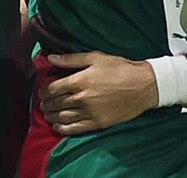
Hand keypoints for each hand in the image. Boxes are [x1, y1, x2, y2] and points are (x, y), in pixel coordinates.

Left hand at [39, 52, 156, 134]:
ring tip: (47, 114)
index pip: (53, 89)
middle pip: (56, 103)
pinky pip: (75, 128)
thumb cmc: (120, 68)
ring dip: (52, 116)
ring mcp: (90, 112)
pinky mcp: (98, 123)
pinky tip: (58, 127)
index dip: (44, 90)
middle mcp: (82, 98)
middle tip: (43, 103)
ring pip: (63, 117)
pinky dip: (63, 129)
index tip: (43, 90)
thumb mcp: (95, 58)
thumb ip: (71, 59)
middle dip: (47, 103)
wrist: (143, 85)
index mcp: (80, 81)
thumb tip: (50, 58)